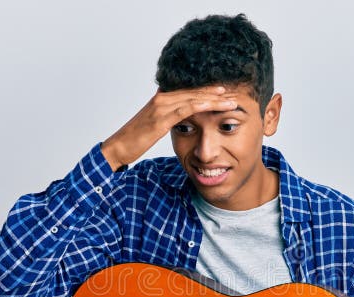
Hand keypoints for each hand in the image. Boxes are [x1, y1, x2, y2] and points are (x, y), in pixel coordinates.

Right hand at [100, 86, 237, 169]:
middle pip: (195, 91)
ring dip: (214, 98)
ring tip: (231, 99)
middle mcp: (162, 98)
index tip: (227, 93)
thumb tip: (180, 119)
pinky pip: (183, 109)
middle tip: (235, 93)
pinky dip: (199, 104)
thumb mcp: (154, 126)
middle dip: (216, 93)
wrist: (118, 147)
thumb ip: (167, 119)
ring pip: (192, 98)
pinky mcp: (160, 118)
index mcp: (162, 100)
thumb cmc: (135, 139)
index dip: (209, 92)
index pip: (191, 92)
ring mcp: (160, 107)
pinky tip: (212, 103)